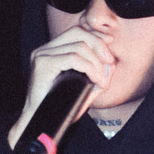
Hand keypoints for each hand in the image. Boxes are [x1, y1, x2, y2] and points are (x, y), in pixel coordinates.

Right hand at [8, 26, 115, 148]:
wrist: (41, 122)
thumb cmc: (60, 107)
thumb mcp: (83, 86)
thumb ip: (97, 73)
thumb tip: (111, 62)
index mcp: (52, 51)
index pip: (77, 31)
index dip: (96, 35)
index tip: (110, 44)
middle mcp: (45, 50)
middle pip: (78, 33)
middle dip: (99, 45)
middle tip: (110, 63)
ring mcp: (42, 55)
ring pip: (79, 46)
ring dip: (97, 62)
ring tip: (102, 79)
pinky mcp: (43, 64)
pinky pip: (73, 58)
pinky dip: (90, 68)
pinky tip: (96, 80)